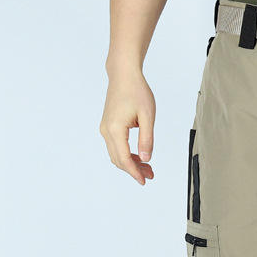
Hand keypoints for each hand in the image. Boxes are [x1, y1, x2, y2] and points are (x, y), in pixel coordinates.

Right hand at [99, 66, 155, 184]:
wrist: (123, 75)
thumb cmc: (137, 92)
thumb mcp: (147, 116)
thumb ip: (147, 139)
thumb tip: (146, 159)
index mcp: (115, 129)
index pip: (124, 159)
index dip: (134, 172)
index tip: (144, 181)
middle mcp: (106, 130)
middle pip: (119, 159)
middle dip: (134, 170)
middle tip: (151, 175)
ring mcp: (105, 128)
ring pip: (116, 154)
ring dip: (131, 164)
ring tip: (148, 168)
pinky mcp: (108, 126)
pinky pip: (116, 147)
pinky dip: (127, 155)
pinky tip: (140, 157)